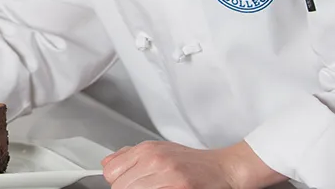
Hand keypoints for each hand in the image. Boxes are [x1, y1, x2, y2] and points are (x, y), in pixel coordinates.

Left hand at [102, 141, 284, 188]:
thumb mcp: (160, 150)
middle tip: (149, 188)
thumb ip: (131, 156)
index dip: (118, 182)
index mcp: (147, 150)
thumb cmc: (196, 163)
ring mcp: (166, 177)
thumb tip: (107, 165)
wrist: (226, 169)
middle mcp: (154, 161)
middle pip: (120, 187)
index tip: (130, 184)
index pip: (111, 172)